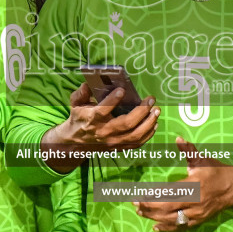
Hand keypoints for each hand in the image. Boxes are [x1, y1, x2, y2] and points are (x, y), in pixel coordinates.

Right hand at [44, 84, 158, 166]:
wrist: (76, 142)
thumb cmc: (79, 118)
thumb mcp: (76, 104)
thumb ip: (81, 93)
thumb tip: (88, 84)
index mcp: (92, 119)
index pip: (103, 110)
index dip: (113, 100)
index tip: (122, 90)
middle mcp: (104, 132)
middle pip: (126, 124)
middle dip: (142, 111)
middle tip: (151, 100)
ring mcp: (113, 142)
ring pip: (135, 135)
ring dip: (149, 123)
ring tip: (156, 110)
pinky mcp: (119, 147)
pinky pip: (138, 143)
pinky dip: (149, 134)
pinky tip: (154, 123)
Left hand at [136, 138, 232, 231]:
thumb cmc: (217, 171)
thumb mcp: (202, 159)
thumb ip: (188, 150)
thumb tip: (177, 138)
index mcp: (194, 185)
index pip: (168, 193)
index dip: (152, 196)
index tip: (138, 195)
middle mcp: (194, 201)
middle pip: (167, 208)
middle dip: (149, 207)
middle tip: (135, 204)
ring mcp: (197, 213)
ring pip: (172, 219)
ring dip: (154, 217)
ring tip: (140, 212)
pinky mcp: (199, 220)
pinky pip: (181, 226)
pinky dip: (167, 228)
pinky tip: (155, 227)